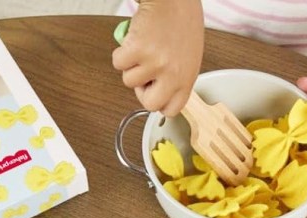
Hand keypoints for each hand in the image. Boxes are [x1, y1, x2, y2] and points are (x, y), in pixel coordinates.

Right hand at [112, 0, 204, 116]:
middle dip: (141, 90)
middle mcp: (173, 74)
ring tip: (143, 46)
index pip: (172, 109)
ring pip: (129, 80)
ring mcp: (155, 64)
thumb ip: (176, 74)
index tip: (154, 90)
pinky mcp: (138, 51)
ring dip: (131, 65)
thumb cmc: (181, 19)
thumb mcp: (188, 55)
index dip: (158, 100)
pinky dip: (121, 51)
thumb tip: (158, 88)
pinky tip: (135, 39)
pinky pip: (118, 63)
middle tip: (143, 72)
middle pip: (149, 104)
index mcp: (188, 76)